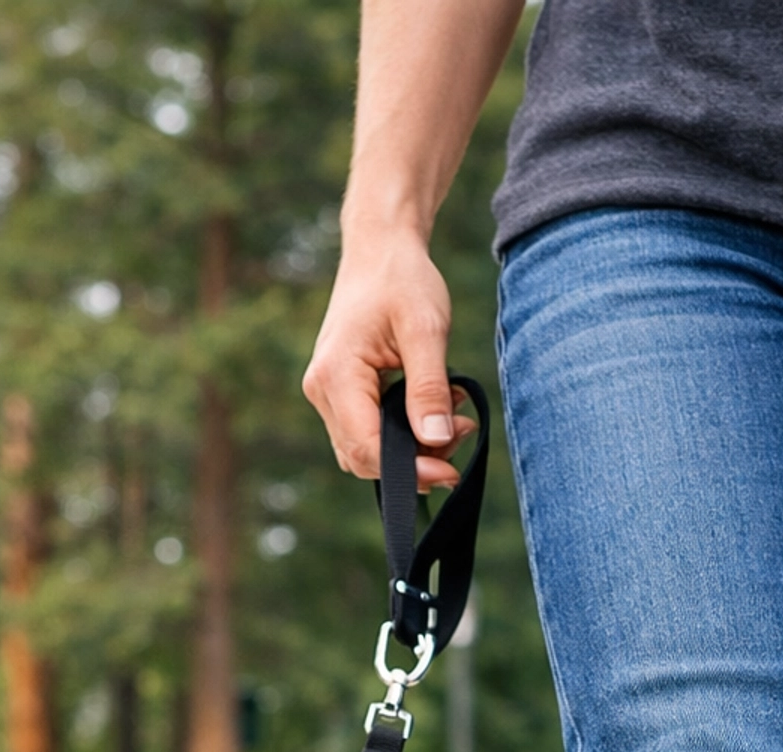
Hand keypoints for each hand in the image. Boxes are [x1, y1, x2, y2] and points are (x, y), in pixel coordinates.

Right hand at [303, 226, 473, 486]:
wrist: (380, 249)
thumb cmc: (402, 279)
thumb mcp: (425, 329)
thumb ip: (429, 388)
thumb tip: (436, 440)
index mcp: (336, 376)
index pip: (367, 448)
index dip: (409, 470)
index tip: (450, 472)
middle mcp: (322, 391)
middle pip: (363, 458)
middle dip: (413, 462)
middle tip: (460, 435)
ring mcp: (326, 395)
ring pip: (364, 451)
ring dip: (409, 451)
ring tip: (452, 422)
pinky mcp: (339, 394)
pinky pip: (365, 433)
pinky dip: (400, 435)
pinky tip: (431, 414)